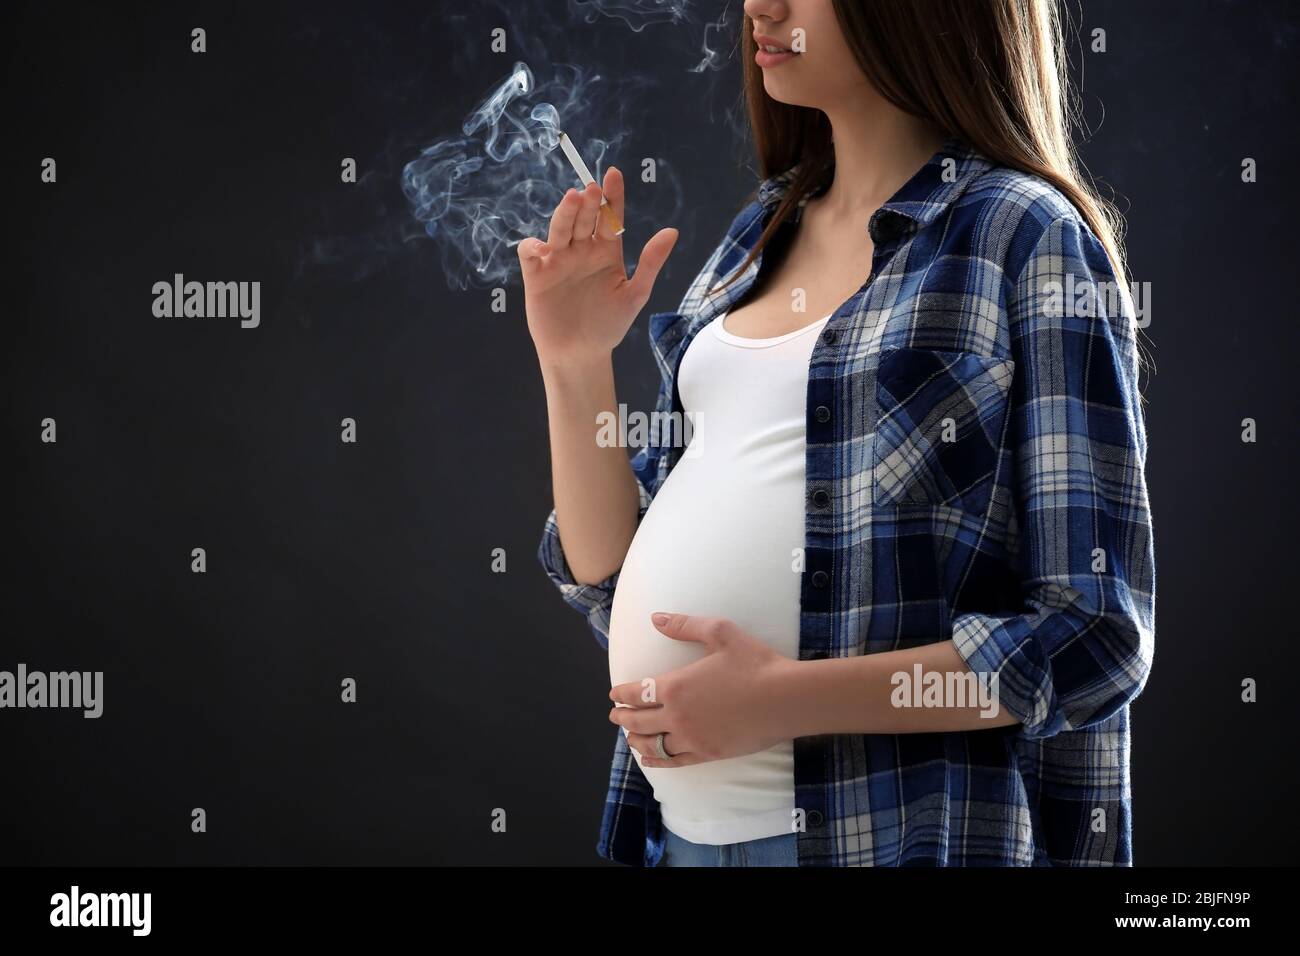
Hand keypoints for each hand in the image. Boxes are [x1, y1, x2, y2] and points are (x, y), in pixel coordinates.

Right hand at [519, 166, 678, 368]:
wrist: (581, 354)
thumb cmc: (609, 325)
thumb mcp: (635, 294)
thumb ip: (651, 263)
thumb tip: (672, 231)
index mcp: (606, 250)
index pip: (610, 217)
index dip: (612, 196)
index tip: (614, 175)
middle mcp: (581, 250)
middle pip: (584, 218)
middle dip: (588, 203)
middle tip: (593, 190)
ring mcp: (558, 260)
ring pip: (559, 228)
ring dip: (565, 213)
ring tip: (573, 199)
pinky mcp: (537, 275)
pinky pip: (530, 253)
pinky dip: (533, 246)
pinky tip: (543, 248)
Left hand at [607, 613, 795, 766]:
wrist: (784, 698)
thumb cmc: (754, 662)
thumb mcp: (719, 632)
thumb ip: (684, 625)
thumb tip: (656, 618)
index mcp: (676, 686)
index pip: (637, 693)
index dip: (621, 694)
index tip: (614, 694)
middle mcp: (677, 715)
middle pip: (638, 720)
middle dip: (622, 717)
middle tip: (615, 715)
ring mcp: (692, 738)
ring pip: (652, 744)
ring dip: (636, 740)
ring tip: (629, 737)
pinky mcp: (708, 754)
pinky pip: (673, 760)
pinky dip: (657, 759)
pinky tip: (650, 758)